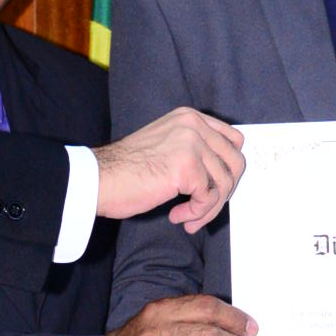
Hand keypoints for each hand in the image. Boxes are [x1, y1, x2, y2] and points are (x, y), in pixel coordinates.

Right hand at [95, 110, 244, 231]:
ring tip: (187, 217)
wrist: (100, 179)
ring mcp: (191, 144)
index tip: (214, 188)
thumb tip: (223, 175)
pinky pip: (208, 198)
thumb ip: (194, 150)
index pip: (233, 140)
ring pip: (224, 183)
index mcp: (189, 117)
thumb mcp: (166, 146)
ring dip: (208, 208)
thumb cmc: (126, 170)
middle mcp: (193, 125)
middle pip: (235, 162)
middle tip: (204, 207)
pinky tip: (177, 216)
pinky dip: (197, 213)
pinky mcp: (187, 167)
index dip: (228, 168)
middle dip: (224, 192)